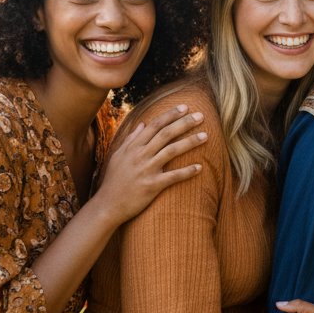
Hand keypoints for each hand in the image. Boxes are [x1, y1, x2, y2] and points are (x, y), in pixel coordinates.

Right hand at [93, 104, 206, 224]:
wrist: (107, 205)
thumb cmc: (114, 181)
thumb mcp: (118, 156)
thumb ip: (131, 139)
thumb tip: (143, 123)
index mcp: (133, 147)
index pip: (154, 125)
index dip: (170, 115)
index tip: (185, 107)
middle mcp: (140, 155)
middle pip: (166, 134)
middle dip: (184, 123)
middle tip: (201, 115)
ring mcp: (146, 170)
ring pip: (171, 151)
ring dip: (190, 142)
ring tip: (206, 136)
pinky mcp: (152, 185)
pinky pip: (173, 176)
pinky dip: (187, 171)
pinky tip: (200, 167)